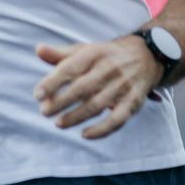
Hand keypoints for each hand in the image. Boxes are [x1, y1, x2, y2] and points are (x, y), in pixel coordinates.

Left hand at [33, 37, 162, 140]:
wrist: (146, 56)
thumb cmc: (106, 56)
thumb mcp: (86, 50)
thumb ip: (61, 54)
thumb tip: (38, 50)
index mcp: (94, 54)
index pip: (70, 68)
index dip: (53, 82)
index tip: (37, 95)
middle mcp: (109, 69)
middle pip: (82, 88)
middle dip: (61, 102)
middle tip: (44, 111)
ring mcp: (122, 86)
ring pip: (97, 105)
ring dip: (76, 117)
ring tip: (58, 124)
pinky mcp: (133, 102)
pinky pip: (117, 119)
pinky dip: (101, 130)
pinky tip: (85, 135)